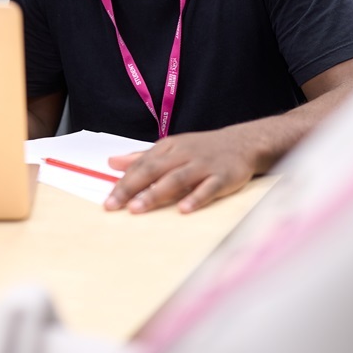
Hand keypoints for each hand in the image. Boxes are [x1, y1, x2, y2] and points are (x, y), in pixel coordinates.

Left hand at [104, 127, 258, 213]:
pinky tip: (183, 210)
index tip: (109, 200)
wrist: (243, 143)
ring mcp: (203, 165)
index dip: (123, 182)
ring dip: (156, 193)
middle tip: (114, 205)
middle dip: (132, 188)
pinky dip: (196, 198)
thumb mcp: (171, 148)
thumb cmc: (202, 149)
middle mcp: (183, 154)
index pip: (141, 164)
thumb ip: (141, 157)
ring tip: (138, 208)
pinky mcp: (223, 177)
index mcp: (168, 147)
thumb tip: (111, 162)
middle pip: (153, 170)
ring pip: (176, 179)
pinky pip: (208, 188)